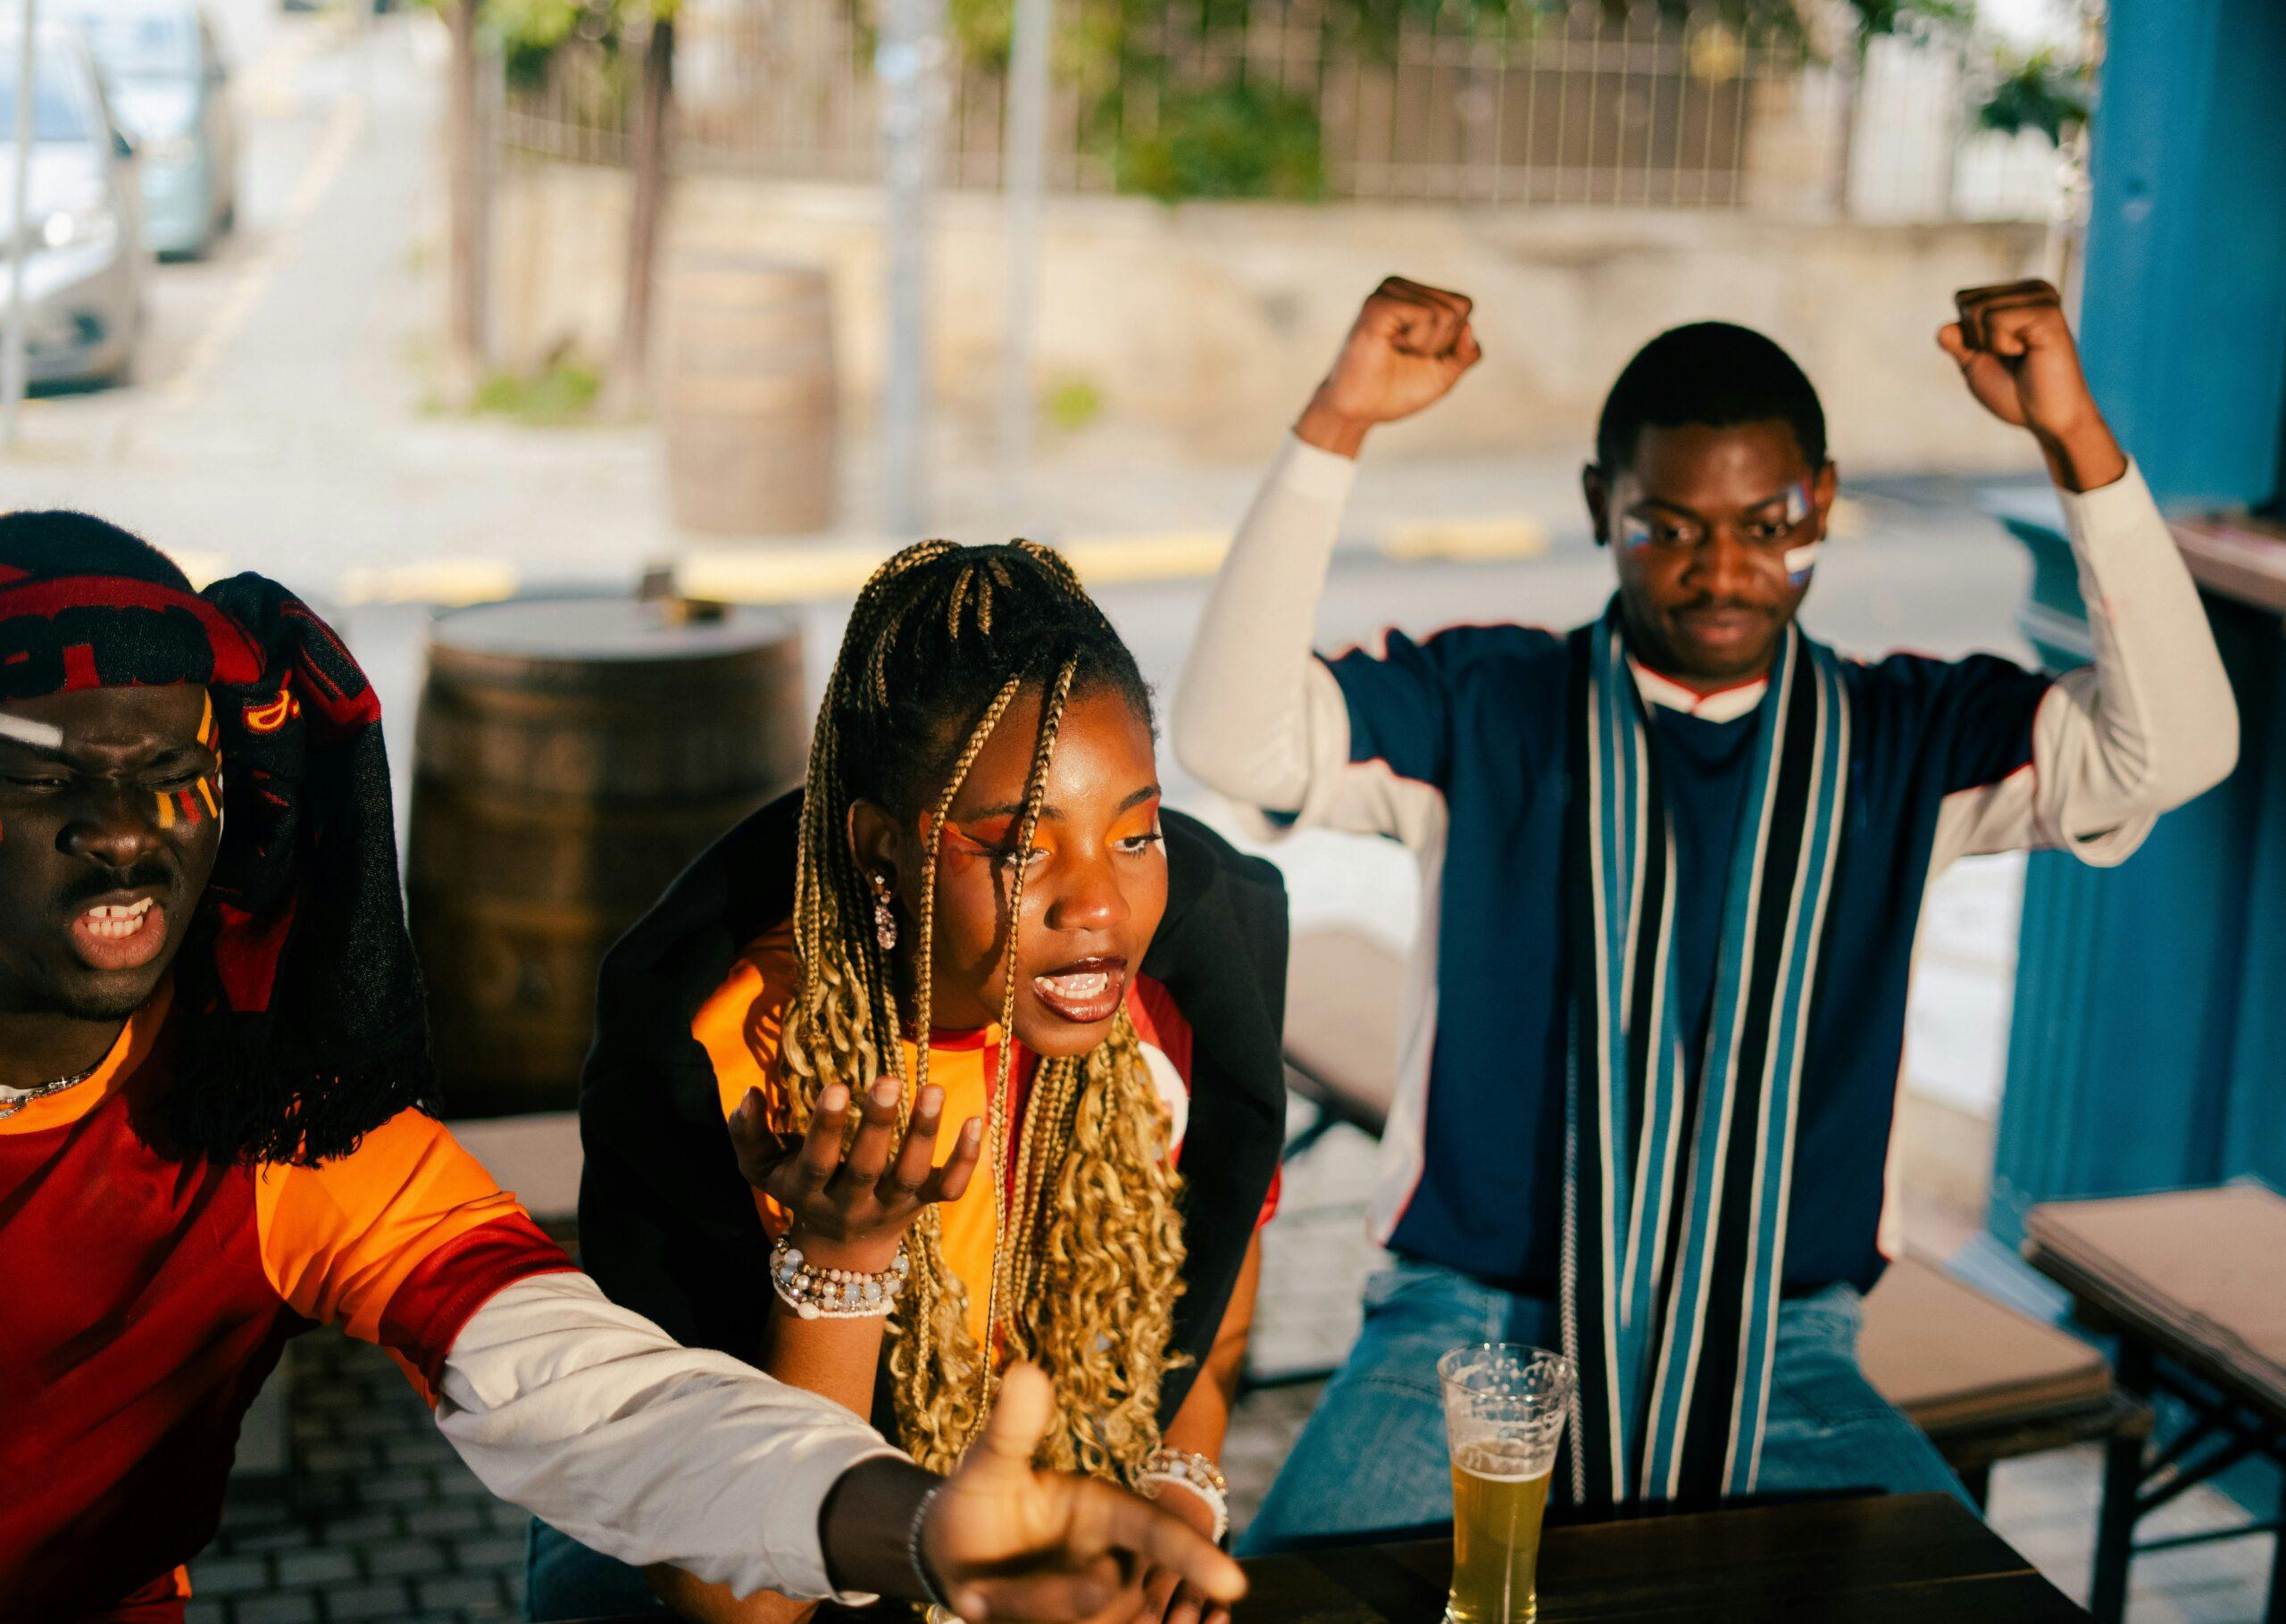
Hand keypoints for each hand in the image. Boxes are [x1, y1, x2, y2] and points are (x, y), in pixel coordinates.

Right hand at [731, 1076, 981, 1272]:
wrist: (841, 1253)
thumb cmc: (800, 1189)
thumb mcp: (763, 1170)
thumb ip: (747, 1135)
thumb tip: (747, 1094)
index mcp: (811, 1192)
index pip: (817, 1163)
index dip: (825, 1130)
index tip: (834, 1087)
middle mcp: (853, 1204)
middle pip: (867, 1169)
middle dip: (877, 1126)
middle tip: (888, 1080)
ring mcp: (893, 1206)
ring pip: (912, 1176)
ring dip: (924, 1134)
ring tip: (933, 1089)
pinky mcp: (925, 1204)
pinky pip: (950, 1188)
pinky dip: (966, 1159)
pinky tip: (977, 1119)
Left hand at [922, 1364, 1247, 1622]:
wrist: (950, 1560)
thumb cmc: (978, 1502)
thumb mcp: (988, 1465)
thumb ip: (1011, 1430)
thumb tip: (1025, 1372)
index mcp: (1107, 1510)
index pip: (1161, 1533)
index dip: (1196, 1558)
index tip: (1233, 1585)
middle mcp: (1114, 1560)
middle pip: (1115, 1597)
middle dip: (1049, 1598)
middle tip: (978, 1593)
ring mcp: (1102, 1606)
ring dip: (1027, 1613)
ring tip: (980, 1598)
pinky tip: (991, 1610)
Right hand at [1296, 276, 1481, 457]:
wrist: (1359, 411)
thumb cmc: (1396, 391)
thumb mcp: (1443, 374)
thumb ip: (1466, 354)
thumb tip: (1470, 328)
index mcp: (1414, 296)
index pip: (1463, 304)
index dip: (1452, 339)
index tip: (1420, 355)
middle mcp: (1400, 286)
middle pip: (1457, 308)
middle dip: (1441, 343)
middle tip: (1406, 355)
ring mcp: (1387, 292)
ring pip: (1444, 313)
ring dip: (1426, 346)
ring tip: (1395, 352)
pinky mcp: (1378, 304)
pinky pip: (1426, 315)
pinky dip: (1417, 341)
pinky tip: (1391, 346)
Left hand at [1937, 280, 2125, 491]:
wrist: (2046, 418)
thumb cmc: (2014, 392)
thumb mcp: (1974, 364)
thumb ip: (1957, 343)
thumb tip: (1943, 330)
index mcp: (2016, 296)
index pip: (1963, 299)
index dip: (1967, 335)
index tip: (1996, 352)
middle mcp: (2031, 290)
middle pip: (1967, 302)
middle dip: (1975, 338)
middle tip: (2010, 357)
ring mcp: (2041, 298)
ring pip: (1978, 310)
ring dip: (1989, 343)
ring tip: (2021, 354)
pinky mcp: (2048, 311)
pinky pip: (1994, 319)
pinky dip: (2000, 344)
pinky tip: (2028, 352)